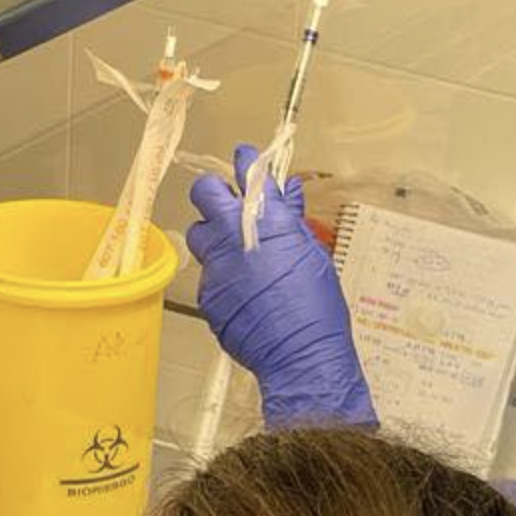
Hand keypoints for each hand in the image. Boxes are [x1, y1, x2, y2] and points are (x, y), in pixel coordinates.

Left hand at [187, 144, 376, 429]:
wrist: (301, 355)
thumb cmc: (316, 310)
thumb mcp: (313, 255)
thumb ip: (293, 221)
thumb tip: (287, 198)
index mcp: (268, 219)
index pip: (248, 172)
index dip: (246, 163)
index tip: (245, 160)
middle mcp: (234, 235)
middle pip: (204, 192)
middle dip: (215, 193)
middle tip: (227, 203)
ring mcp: (216, 265)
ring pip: (198, 234)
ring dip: (212, 235)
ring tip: (232, 251)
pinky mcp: (208, 294)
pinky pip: (208, 274)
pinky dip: (222, 277)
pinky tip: (242, 292)